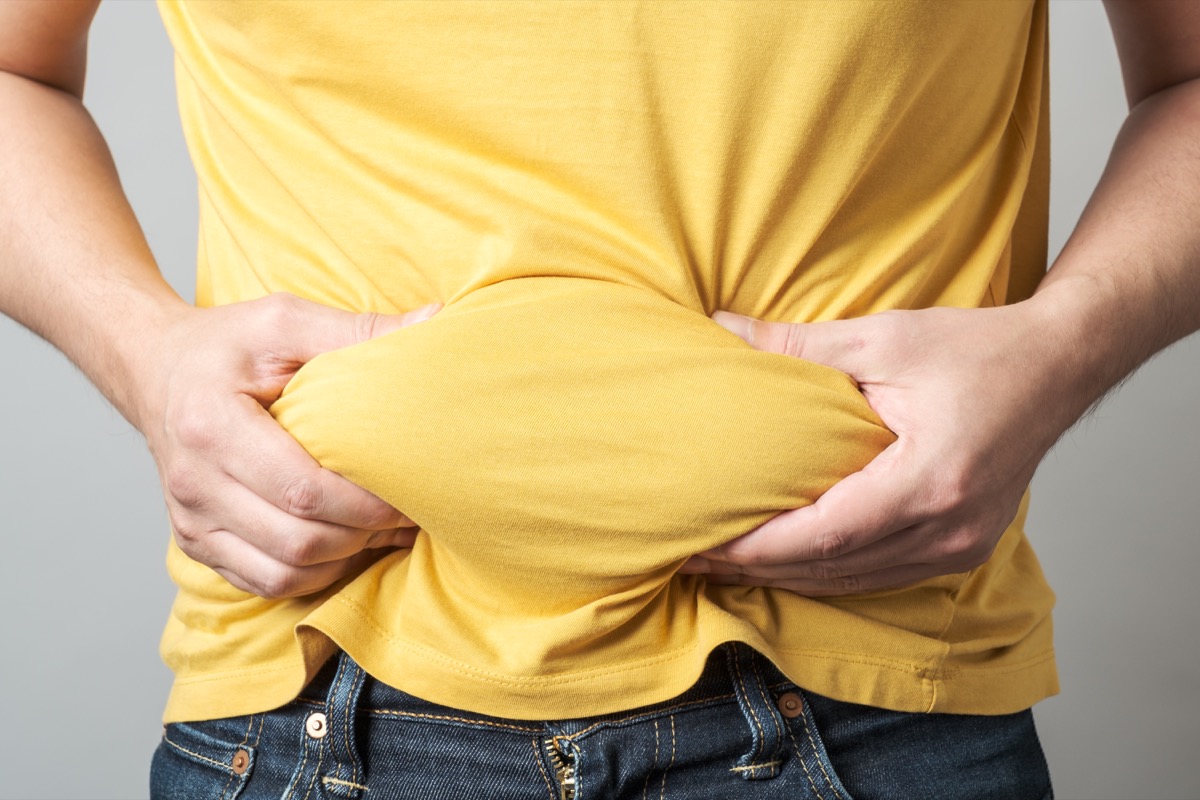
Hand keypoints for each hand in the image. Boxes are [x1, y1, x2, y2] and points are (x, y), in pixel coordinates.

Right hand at [135, 293, 439, 598]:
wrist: (152, 369)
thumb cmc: (224, 344)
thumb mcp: (284, 321)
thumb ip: (356, 329)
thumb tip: (434, 321)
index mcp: (211, 426)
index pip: (302, 490)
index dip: (366, 504)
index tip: (412, 491)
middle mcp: (194, 482)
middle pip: (298, 539)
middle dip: (365, 534)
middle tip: (410, 513)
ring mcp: (191, 521)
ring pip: (284, 573)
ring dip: (344, 559)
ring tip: (384, 530)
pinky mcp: (196, 542)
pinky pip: (265, 582)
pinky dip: (314, 573)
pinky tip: (345, 544)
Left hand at [680, 301, 1079, 595]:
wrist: (1058, 365)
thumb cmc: (978, 348)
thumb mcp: (884, 336)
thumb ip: (798, 343)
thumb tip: (721, 328)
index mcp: (930, 480)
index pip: (825, 535)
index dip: (759, 547)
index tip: (704, 545)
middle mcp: (949, 528)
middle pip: (834, 569)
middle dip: (759, 568)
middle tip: (695, 559)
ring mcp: (961, 545)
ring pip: (856, 582)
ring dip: (789, 577)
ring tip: (728, 565)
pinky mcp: (963, 547)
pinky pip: (882, 575)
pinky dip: (830, 572)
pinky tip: (788, 561)